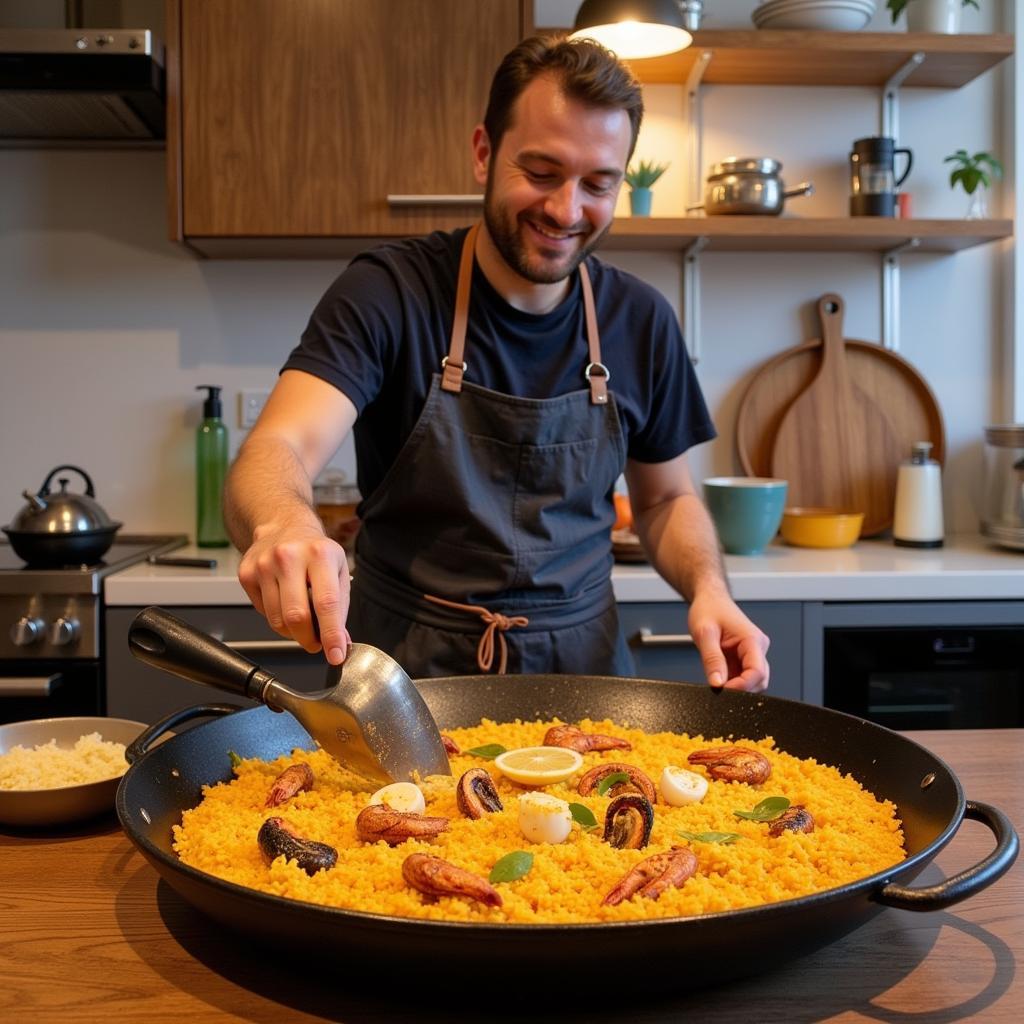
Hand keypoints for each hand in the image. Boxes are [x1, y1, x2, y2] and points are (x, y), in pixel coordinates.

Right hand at [237, 522, 350, 664]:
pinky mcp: (247, 574)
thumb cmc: (315, 551)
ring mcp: (264, 565)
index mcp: (320, 554)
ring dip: (292, 633)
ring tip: (302, 622)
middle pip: (297, 616)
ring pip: (277, 620)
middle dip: (309, 639)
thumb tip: (340, 641)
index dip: (331, 634)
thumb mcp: (338, 570)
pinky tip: (284, 603)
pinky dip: (277, 619)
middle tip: (316, 643)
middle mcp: (289, 557)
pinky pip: (263, 613)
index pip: (326, 603)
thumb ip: (341, 607)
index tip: (335, 655)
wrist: (283, 526)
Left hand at [687, 591, 768, 692]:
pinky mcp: (744, 658)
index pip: (757, 672)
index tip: (723, 690)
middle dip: (740, 689)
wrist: (709, 599)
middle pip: (759, 680)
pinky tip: (719, 677)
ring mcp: (752, 654)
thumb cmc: (709, 609)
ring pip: (753, 681)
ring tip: (717, 680)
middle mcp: (757, 647)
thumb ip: (712, 659)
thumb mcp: (704, 633)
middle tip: (718, 689)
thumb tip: (717, 683)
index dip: (742, 686)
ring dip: (737, 686)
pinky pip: (743, 676)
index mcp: (752, 639)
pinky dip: (733, 682)